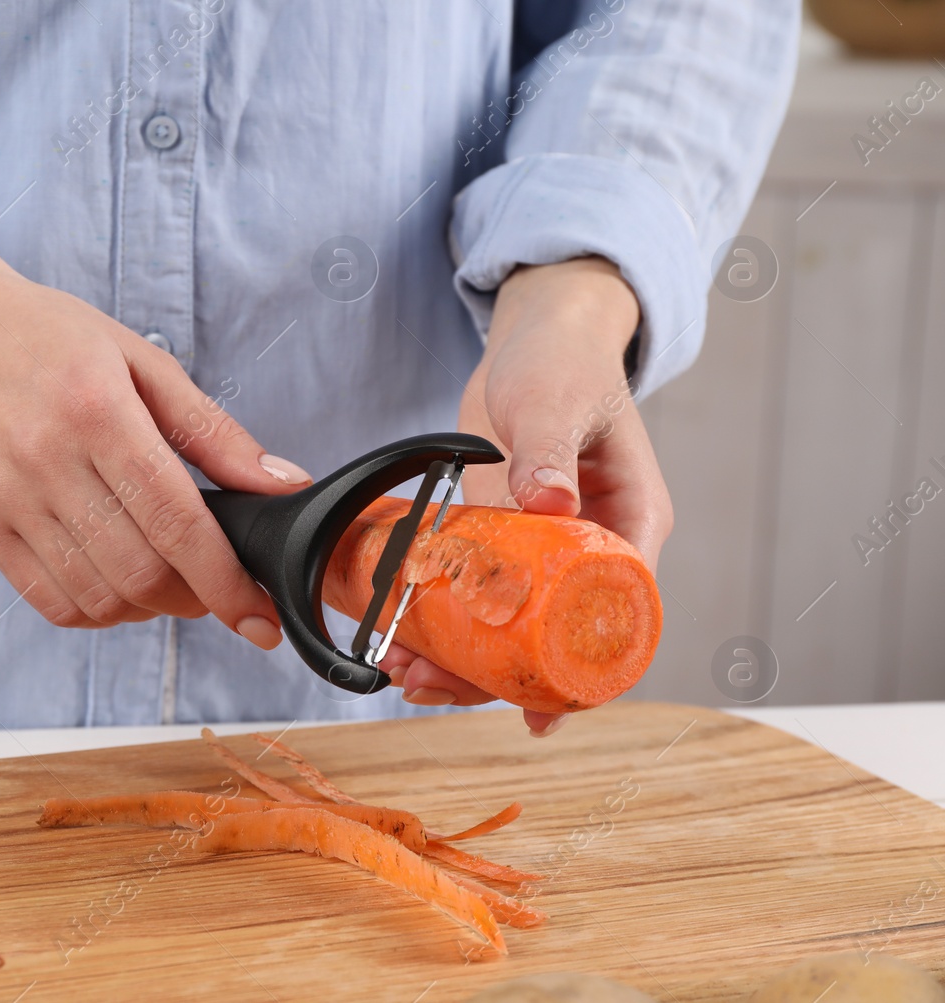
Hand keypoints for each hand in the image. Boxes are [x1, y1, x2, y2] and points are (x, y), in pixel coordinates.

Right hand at [0, 202, 313, 645]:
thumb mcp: (141, 360)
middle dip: (194, 599)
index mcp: (98, 410)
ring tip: (167, 583)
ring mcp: (5, 497)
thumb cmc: (48, 337)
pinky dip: (96, 612)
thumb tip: (283, 484)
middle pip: (139, 572)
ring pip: (95, 596)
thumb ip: (213, 430)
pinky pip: (47, 599)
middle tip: (216, 590)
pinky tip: (116, 588)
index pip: (176, 520)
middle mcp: (46, 458)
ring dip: (148, 609)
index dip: (226, 581)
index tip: (260, 617)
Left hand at [382, 256, 672, 736]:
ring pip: (516, 624)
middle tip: (440, 689)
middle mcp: (593, 548)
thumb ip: (550, 450)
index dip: (583, 667)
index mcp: (632, 523)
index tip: (543, 704)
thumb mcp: (557, 401)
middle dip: (503, 673)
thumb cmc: (563, 361)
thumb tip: (551, 502)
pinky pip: (483, 594)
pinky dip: (450, 620)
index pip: (618, 615)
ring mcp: (547, 551)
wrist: (535, 336)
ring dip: (467, 657)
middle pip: (558, 636)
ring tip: (410, 675)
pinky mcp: (507, 541)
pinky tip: (409, 642)